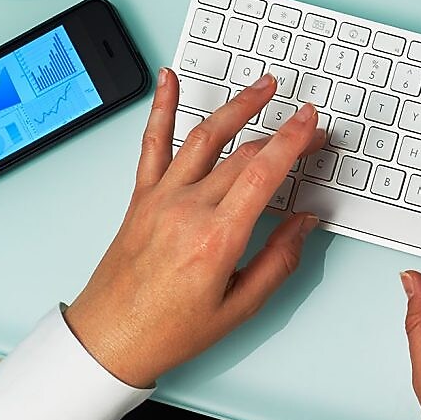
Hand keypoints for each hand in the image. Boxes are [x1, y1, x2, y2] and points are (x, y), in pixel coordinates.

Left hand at [64, 68, 323, 387]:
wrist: (109, 339)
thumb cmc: (169, 330)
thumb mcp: (242, 307)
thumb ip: (280, 259)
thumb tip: (305, 223)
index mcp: (216, 238)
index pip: (263, 172)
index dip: (293, 140)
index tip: (312, 122)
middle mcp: (187, 209)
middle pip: (243, 154)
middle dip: (282, 132)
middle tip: (307, 125)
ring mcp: (161, 198)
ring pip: (204, 136)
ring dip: (237, 106)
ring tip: (262, 87)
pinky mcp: (141, 197)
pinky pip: (152, 143)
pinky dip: (160, 107)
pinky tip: (167, 80)